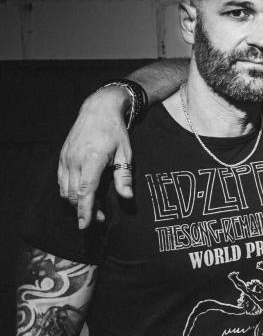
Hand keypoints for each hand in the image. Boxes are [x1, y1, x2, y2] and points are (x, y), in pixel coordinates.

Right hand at [57, 86, 133, 228]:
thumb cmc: (115, 132)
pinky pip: (61, 181)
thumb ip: (124, 175)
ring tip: (93, 209)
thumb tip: (127, 197)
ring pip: (65, 190)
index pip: (85, 190)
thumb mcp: (126, 152)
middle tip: (100, 219)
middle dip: (84, 210)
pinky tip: (82, 195)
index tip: (86, 225)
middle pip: (73, 194)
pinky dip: (69, 192)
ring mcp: (65, 159)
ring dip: (76, 203)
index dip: (85, 210)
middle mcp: (74, 160)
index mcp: (92, 159)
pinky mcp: (62, 158)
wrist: (97, 110)